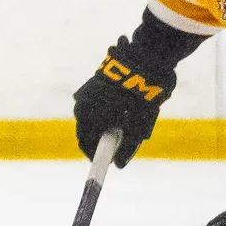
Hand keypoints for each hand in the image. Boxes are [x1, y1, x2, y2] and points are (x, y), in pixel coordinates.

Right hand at [73, 36, 175, 165]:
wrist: (144, 60)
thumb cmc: (141, 97)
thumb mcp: (138, 126)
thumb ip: (127, 148)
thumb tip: (119, 165)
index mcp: (88, 118)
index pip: (86, 145)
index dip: (97, 155)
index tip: (110, 159)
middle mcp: (82, 106)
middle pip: (87, 131)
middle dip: (102, 138)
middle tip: (121, 141)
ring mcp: (85, 93)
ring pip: (91, 117)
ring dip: (103, 123)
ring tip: (125, 121)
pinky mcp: (92, 83)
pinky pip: (94, 104)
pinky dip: (104, 111)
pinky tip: (122, 107)